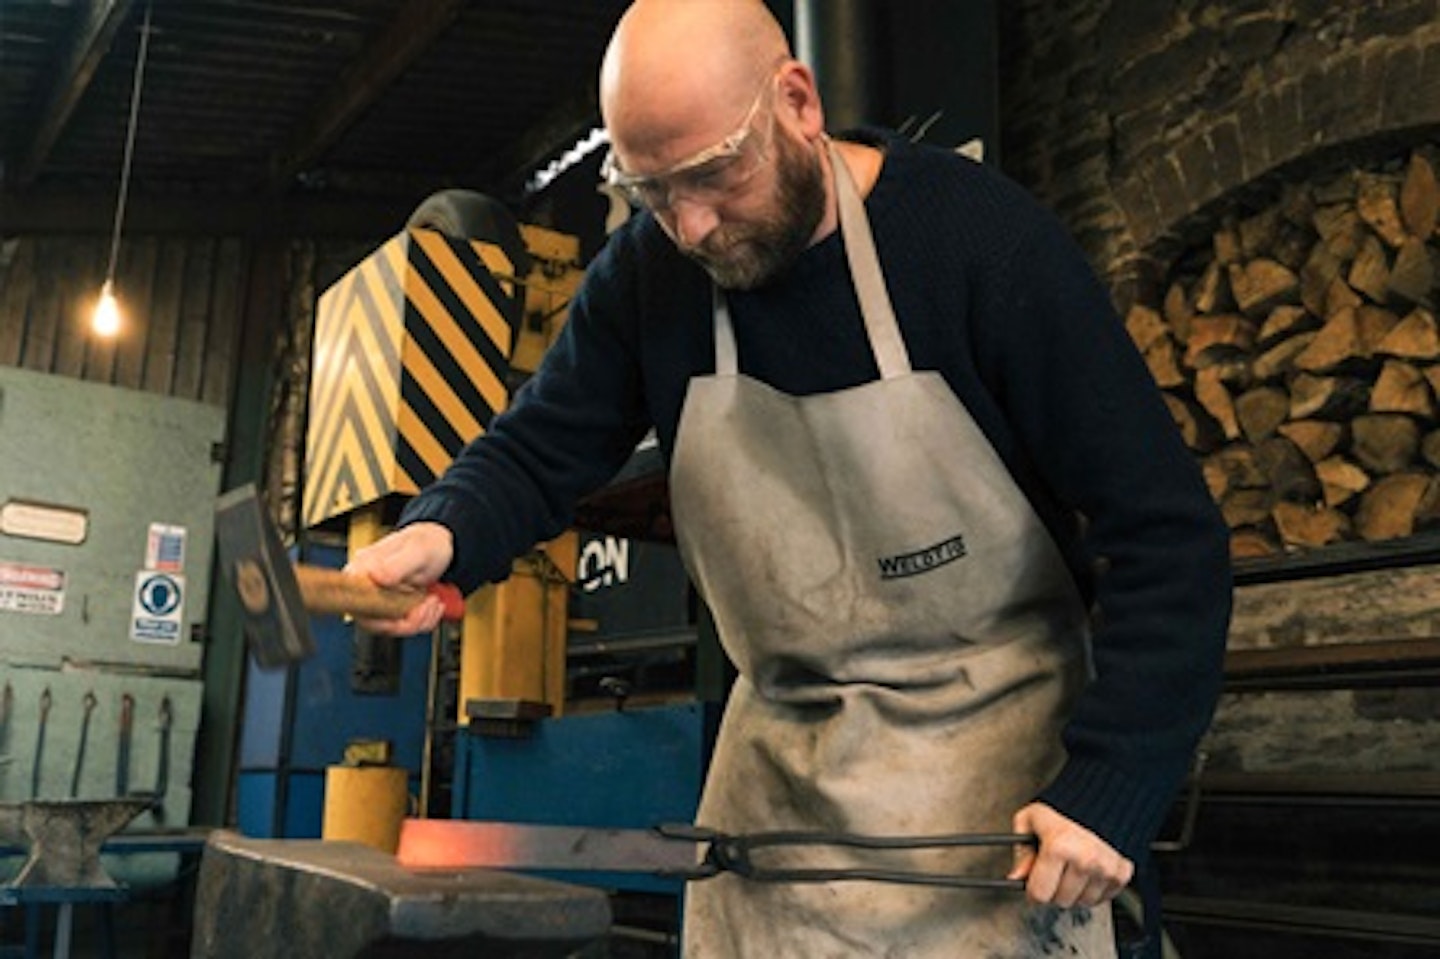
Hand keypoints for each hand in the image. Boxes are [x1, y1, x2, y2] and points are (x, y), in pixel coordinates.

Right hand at [344, 522, 455, 634]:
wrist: (438, 547)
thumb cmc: (426, 543)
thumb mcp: (418, 550)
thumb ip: (397, 564)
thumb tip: (375, 576)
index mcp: (361, 569)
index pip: (354, 604)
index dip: (378, 617)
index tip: (407, 613)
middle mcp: (365, 587)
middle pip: (373, 622)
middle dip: (406, 622)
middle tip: (428, 603)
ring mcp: (377, 600)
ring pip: (390, 628)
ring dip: (418, 620)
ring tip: (433, 600)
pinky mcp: (391, 609)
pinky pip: (402, 626)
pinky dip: (422, 621)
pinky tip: (432, 605)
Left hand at [1008, 802, 1133, 908]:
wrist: (1101, 800)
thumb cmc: (1063, 808)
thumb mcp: (1030, 819)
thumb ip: (1021, 850)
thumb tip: (1017, 877)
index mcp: (1058, 846)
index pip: (1040, 894)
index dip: (1033, 891)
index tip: (1034, 884)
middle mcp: (1085, 859)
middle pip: (1061, 901)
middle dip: (1054, 889)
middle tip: (1055, 870)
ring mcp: (1105, 868)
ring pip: (1082, 903)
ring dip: (1075, 891)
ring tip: (1072, 868)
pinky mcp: (1121, 873)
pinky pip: (1102, 899)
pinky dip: (1094, 890)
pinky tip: (1088, 872)